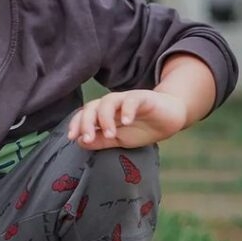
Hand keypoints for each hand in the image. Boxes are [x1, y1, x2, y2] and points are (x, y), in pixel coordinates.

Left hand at [67, 89, 188, 149]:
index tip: (72, 138)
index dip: (76, 124)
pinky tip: (127, 121)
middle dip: (86, 122)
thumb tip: (80, 142)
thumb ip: (100, 141)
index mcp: (102, 113)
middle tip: (87, 138)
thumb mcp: (119, 139)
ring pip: (108, 101)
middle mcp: (111, 104)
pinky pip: (132, 100)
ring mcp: (126, 99)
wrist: (170, 118)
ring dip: (105, 118)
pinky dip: (128, 110)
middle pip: (91, 106)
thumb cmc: (142, 128)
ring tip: (109, 134)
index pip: (83, 115)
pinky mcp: (143, 97)